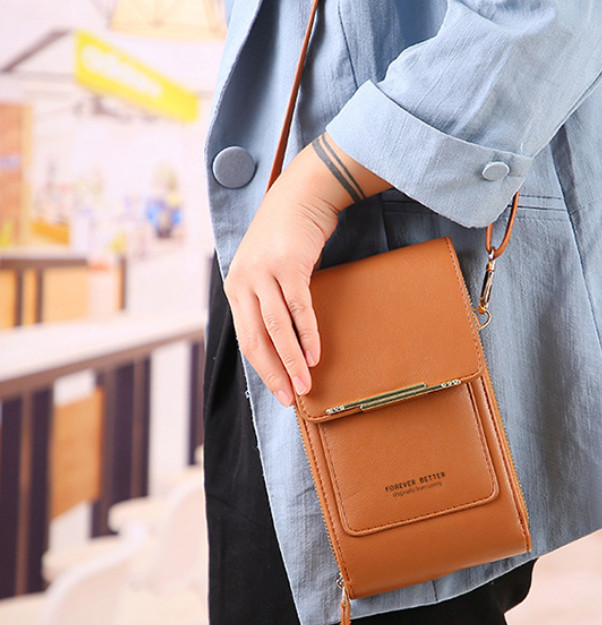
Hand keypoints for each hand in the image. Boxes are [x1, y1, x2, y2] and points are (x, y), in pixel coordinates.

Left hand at [224, 133, 389, 406]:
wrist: (299, 197)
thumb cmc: (285, 239)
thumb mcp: (265, 270)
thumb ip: (265, 301)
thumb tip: (279, 342)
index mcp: (235, 289)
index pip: (246, 340)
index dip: (264, 370)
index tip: (281, 392)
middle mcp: (243, 282)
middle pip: (256, 340)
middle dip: (274, 373)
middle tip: (291, 398)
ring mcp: (264, 274)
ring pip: (276, 329)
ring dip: (291, 360)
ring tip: (306, 385)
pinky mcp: (288, 266)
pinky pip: (298, 308)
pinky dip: (307, 334)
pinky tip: (315, 354)